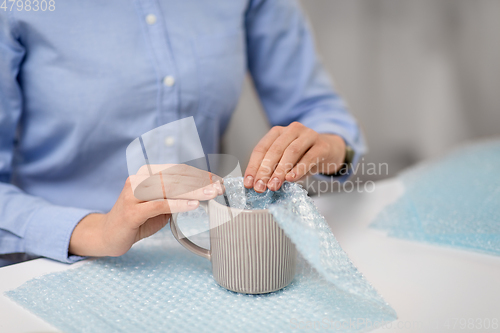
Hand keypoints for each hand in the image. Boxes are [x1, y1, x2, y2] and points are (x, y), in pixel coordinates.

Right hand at [69, 164, 222, 256]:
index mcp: (146, 174)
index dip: (200, 174)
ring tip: (211, 194)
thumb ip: (177, 197)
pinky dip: (178, 204)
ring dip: (194, 191)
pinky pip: (159, 204)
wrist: (109, 235)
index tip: (218, 180)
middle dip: (201, 182)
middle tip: (219, 187)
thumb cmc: (137, 220)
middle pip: (176, 176)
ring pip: (169, 188)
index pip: (178, 170)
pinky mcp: (131, 210)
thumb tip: (204, 193)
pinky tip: (193, 205)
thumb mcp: (160, 205)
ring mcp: (133, 194)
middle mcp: (138, 179)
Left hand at [244, 122, 345, 191]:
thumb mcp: (285, 162)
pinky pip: (309, 157)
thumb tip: (259, 184)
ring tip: (273, 185)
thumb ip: (273, 169)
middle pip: (274, 150)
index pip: (261, 149)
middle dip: (265, 170)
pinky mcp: (322, 145)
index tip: (249, 183)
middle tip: (260, 187)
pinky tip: (291, 179)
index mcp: (277, 132)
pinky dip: (299, 169)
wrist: (329, 150)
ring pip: (291, 152)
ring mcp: (308, 135)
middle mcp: (292, 130)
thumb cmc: (303, 156)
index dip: (253, 166)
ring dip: (280, 171)